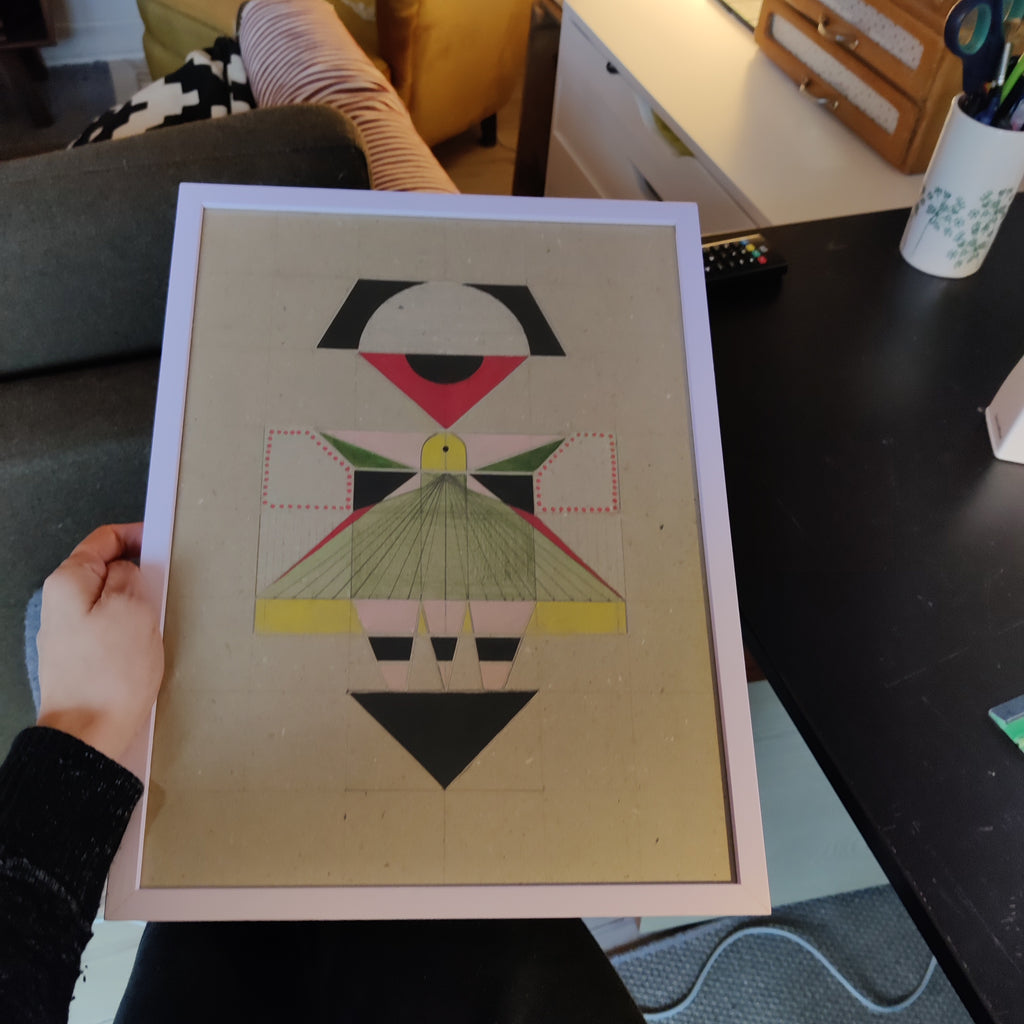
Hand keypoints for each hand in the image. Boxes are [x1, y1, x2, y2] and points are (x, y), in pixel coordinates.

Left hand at [36, 523, 163, 767]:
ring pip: (113, 602)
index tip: (164, 543)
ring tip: (159, 624)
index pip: (103, 539)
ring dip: (141, 607)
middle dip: (141, 576)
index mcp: (68, 583)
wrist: (90, 736)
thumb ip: (135, 576)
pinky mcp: (83, 658)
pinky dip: (134, 632)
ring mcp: (70, 633)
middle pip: (108, 571)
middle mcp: (62, 605)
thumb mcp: (135, 609)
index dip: (137, 536)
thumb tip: (134, 569)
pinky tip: (148, 648)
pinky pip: (113, 630)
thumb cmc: (110, 676)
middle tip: (167, 589)